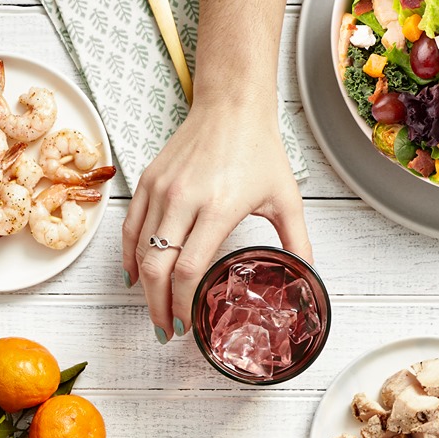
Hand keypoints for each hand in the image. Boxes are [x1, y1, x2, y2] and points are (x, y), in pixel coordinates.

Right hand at [121, 100, 308, 341]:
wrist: (232, 106)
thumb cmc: (259, 150)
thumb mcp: (286, 199)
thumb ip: (297, 243)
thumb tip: (308, 277)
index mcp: (219, 207)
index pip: (189, 270)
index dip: (185, 304)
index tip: (189, 325)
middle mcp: (184, 199)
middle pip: (158, 267)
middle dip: (159, 306)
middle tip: (165, 331)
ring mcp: (161, 189)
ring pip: (140, 250)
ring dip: (144, 288)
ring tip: (154, 310)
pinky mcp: (148, 180)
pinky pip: (130, 226)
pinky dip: (129, 256)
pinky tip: (134, 276)